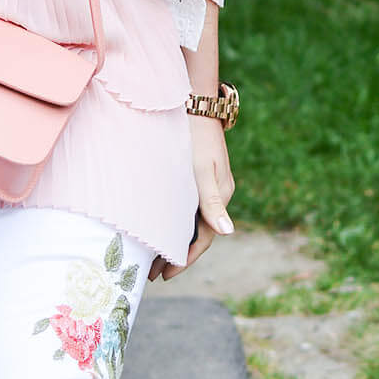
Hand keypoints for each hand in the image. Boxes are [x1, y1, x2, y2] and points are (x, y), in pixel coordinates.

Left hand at [148, 116, 234, 282]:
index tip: (164, 276)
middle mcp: (216, 195)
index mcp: (220, 197)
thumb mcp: (201, 170)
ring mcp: (207, 186)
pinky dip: (172, 222)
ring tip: (150, 256)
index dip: (184, 260)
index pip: (204, 239)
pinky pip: (185, 208)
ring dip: (172, 239)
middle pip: (196, 234)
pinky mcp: (196, 177)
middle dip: (174, 255)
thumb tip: (229, 232)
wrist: (194, 102)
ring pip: (189, 222)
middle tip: (151, 273)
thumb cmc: (195, 135)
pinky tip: (157, 226)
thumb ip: (211, 201)